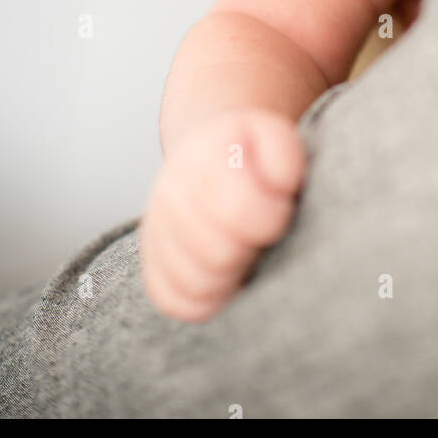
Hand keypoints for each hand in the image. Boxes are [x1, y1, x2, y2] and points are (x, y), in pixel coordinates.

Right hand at [139, 108, 306, 323]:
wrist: (207, 151)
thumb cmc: (247, 153)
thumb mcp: (274, 137)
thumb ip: (284, 154)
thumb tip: (280, 183)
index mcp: (202, 157)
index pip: (237, 211)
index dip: (271, 218)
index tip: (281, 208)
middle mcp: (170, 193)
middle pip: (217, 255)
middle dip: (252, 250)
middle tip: (262, 234)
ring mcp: (156, 229)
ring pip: (194, 283)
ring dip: (231, 277)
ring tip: (245, 252)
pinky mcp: (152, 262)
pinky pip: (171, 300)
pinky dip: (204, 298)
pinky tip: (224, 275)